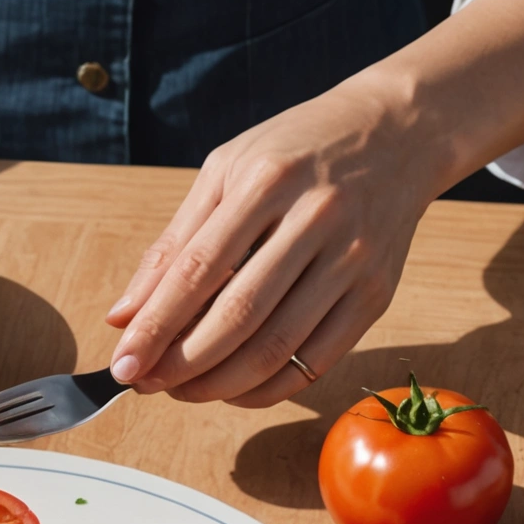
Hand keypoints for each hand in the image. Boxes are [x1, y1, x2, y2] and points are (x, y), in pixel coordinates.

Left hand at [104, 77, 434, 407]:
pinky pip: (313, 363)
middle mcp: (316, 219)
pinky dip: (265, 389)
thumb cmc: (298, 152)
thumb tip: (122, 316)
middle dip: (181, 365)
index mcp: (267, 182)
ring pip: (275, 348)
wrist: (400, 132)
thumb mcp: (226, 172)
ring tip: (181, 392)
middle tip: (146, 384)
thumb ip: (173, 244)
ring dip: (218, 385)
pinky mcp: (376, 295)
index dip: (155, 328)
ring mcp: (352, 260)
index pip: (197, 272)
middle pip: (237, 318)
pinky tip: (232, 390)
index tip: (122, 365)